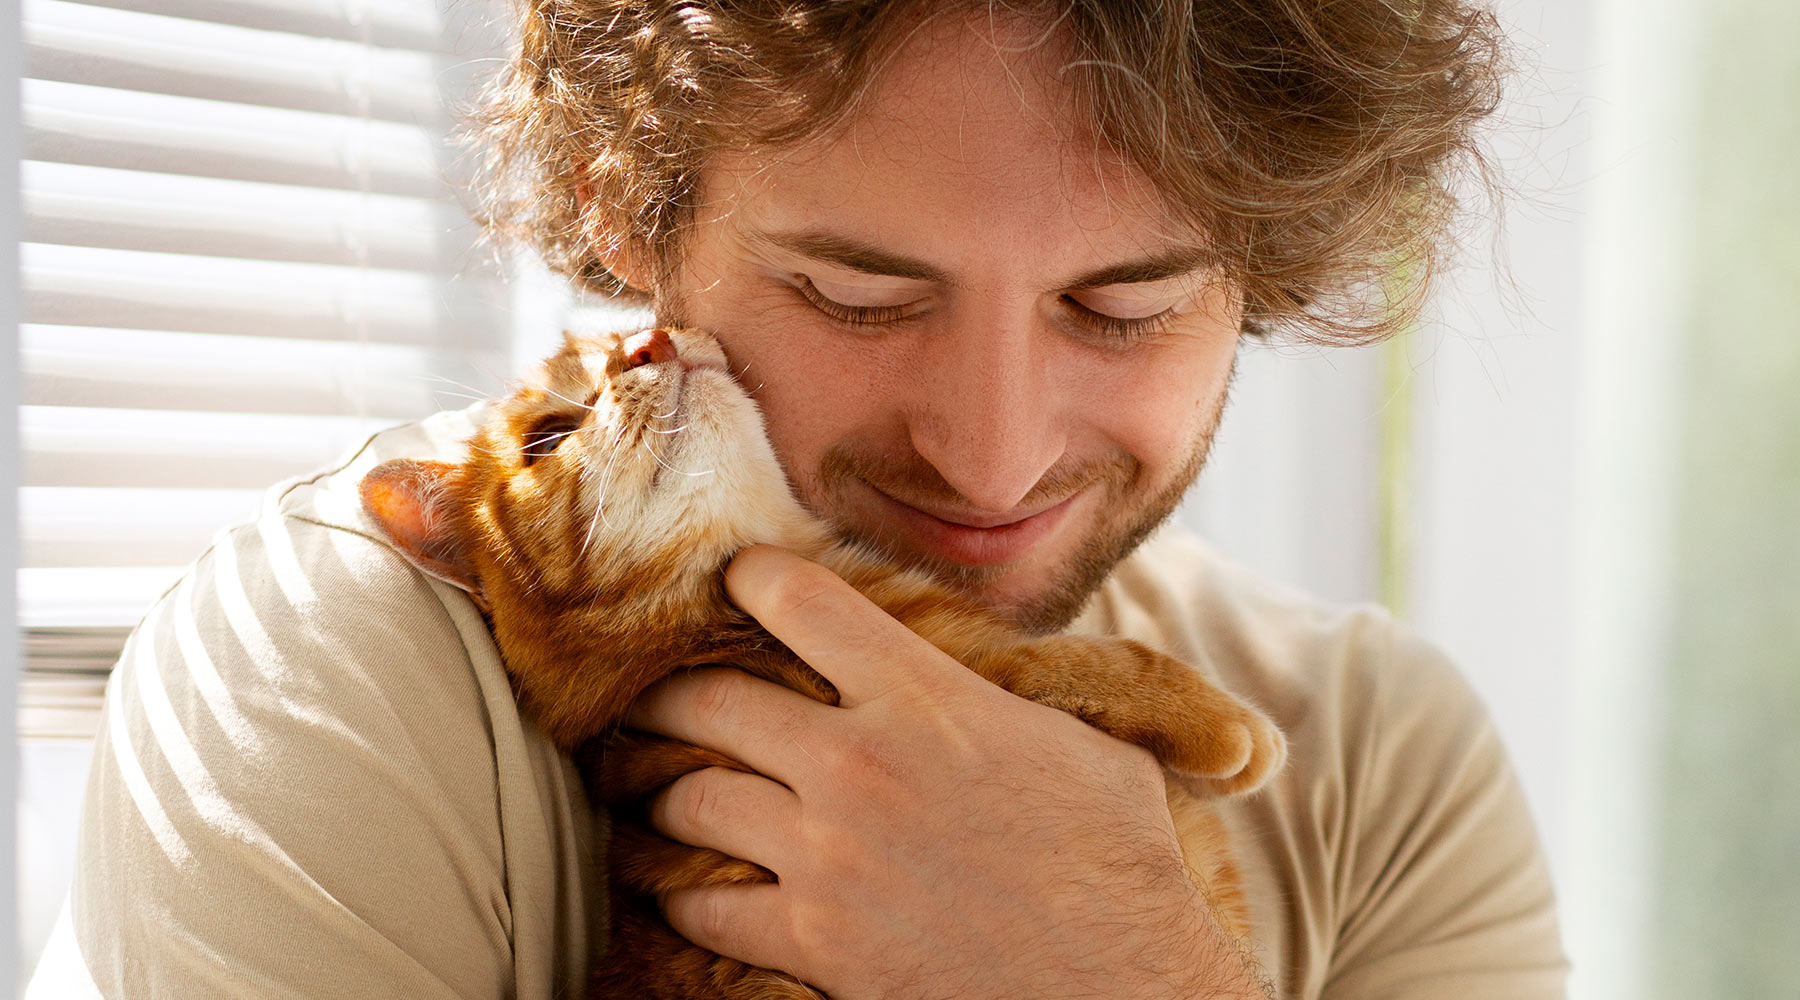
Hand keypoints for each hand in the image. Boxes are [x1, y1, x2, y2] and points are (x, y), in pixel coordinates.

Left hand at [626, 545, 1267, 999]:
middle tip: (645, 700)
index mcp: (924, 697)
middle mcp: (857, 762)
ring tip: (643, 790)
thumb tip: (997, 675)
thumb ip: (1013, 698)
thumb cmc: (1117, 864)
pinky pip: (702, 902)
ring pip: (690, 799)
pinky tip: (676, 882)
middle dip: (664, 696)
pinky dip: (679, 889)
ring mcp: (826, 854)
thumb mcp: (1083, 745)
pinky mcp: (813, 940)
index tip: (734, 581)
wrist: (1118, 987)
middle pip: (709, 700)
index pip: (799, 601)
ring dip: (659, 793)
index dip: (752, 579)